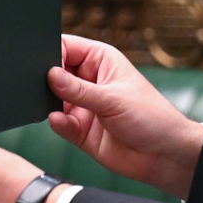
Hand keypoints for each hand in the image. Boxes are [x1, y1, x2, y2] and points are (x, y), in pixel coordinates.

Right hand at [47, 35, 202, 199]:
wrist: (165, 155)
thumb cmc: (152, 117)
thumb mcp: (113, 99)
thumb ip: (78, 89)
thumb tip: (49, 75)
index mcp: (100, 61)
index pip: (66, 46)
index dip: (52, 52)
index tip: (43, 65)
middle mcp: (88, 81)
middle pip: (54, 72)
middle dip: (44, 79)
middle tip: (37, 86)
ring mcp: (83, 105)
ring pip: (53, 99)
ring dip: (48, 103)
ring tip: (51, 106)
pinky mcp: (79, 129)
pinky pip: (59, 123)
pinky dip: (57, 123)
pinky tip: (59, 121)